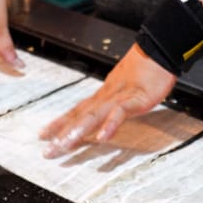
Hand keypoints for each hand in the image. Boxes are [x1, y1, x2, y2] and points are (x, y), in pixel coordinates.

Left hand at [39, 45, 176, 157]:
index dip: (58, 123)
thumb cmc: (144, 71)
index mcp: (102, 96)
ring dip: (78, 131)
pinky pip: (121, 112)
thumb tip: (102, 121)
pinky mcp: (136, 99)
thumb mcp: (123, 91)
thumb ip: (111, 107)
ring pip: (94, 115)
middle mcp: (105, 97)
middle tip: (48, 151)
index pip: (75, 111)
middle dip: (62, 134)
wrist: (159, 51)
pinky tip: (103, 137)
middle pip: (79, 117)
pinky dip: (111, 124)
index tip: (43, 135)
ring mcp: (119, 98)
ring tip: (65, 144)